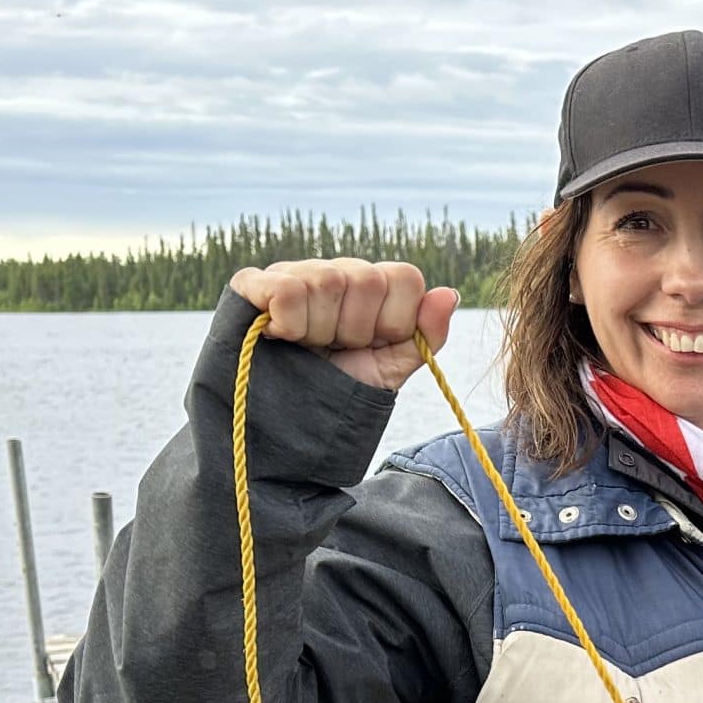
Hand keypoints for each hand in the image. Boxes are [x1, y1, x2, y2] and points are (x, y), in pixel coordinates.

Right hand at [227, 258, 455, 392]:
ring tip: (305, 347)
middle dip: (356, 330)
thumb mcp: (387, 372)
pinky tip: (278, 336)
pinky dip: (288, 321)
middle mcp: (334, 273)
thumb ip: (423, 336)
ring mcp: (293, 273)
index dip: (395, 320)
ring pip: (325, 280)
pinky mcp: (252, 283)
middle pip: (367, 278)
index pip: (405, 277)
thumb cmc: (334, 394)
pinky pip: (285, 288)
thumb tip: (449, 293)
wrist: (280, 429)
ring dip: (320, 330)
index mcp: (370, 289)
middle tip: (334, 350)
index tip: (372, 346)